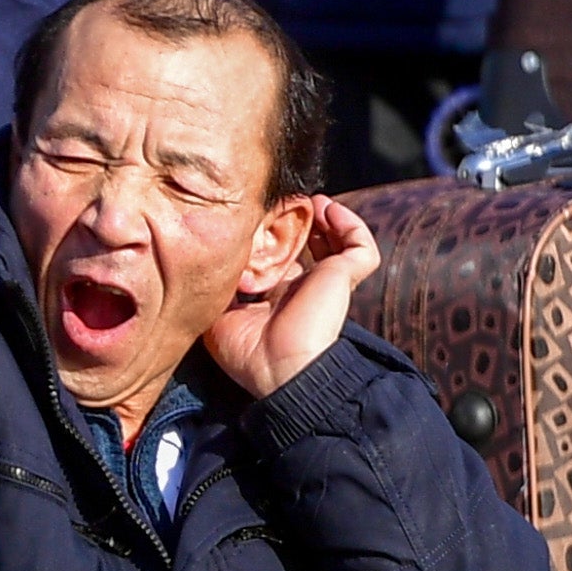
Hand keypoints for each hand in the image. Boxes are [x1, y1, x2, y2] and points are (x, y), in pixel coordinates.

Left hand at [203, 195, 379, 401]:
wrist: (280, 369)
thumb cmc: (248, 353)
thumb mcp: (220, 315)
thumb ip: (220, 287)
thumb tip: (210, 260)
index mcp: (279, 300)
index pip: (283, 262)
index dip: (274, 240)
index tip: (258, 220)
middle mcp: (305, 289)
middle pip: (312, 247)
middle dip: (301, 223)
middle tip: (287, 205)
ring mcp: (328, 283)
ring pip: (340, 242)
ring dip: (326, 218)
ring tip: (311, 202)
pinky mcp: (344, 278)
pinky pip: (361, 246)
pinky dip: (351, 224)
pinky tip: (329, 210)